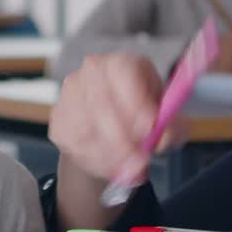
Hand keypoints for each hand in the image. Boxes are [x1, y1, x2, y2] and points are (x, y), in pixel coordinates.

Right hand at [49, 53, 187, 229]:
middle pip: (102, 103)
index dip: (136, 101)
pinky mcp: (59, 119)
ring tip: (132, 168)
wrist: (109, 128)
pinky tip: (113, 165)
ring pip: (87, 128)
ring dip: (112, 155)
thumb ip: (172, 127)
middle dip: (124, 138)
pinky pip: (75, 144)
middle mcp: (92, 71)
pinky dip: (97, 161)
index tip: (150, 129)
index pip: (123, 72)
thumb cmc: (141, 116)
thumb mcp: (166, 118)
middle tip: (142, 160)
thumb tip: (164, 135)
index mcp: (123, 63)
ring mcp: (71, 94)